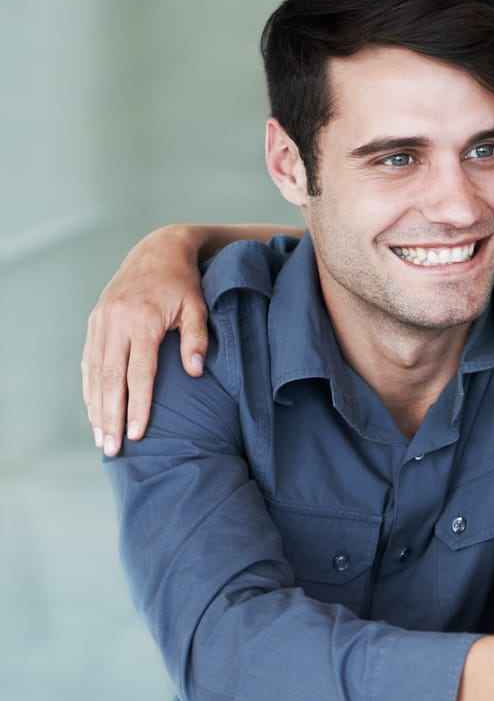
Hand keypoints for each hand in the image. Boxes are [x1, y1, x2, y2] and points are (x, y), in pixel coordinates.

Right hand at [83, 224, 208, 456]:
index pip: (138, 373)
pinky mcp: (94, 322)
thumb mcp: (198, 307)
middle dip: (110, 416)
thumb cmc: (183, 284)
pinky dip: (90, 388)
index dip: (136, 405)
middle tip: (112, 449)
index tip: (137, 434)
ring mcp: (100, 322)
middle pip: (110, 379)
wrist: (157, 250)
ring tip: (100, 438)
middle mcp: (114, 323)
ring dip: (96, 407)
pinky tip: (94, 411)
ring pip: (94, 373)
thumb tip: (194, 373)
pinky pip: (88, 361)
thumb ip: (197, 340)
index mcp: (141, 320)